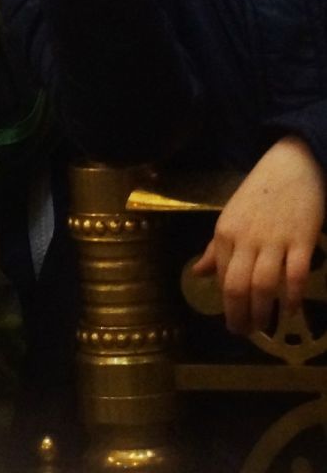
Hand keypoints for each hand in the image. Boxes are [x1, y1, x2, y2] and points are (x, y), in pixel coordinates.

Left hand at [195, 136, 326, 335]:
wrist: (292, 167)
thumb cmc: (260, 194)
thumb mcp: (231, 217)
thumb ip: (216, 248)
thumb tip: (198, 273)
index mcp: (224, 233)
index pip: (222, 277)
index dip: (226, 303)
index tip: (232, 320)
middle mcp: (245, 239)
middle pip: (238, 286)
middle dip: (240, 315)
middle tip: (244, 332)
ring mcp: (274, 240)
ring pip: (264, 285)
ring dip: (264, 311)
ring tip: (265, 328)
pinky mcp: (301, 240)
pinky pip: (295, 275)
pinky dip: (293, 296)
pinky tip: (293, 310)